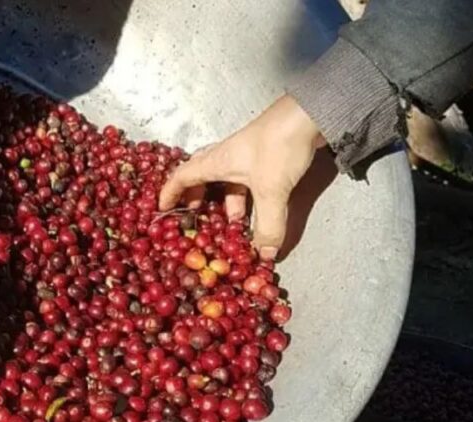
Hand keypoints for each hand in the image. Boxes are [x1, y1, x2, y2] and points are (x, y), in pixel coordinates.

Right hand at [159, 95, 325, 259]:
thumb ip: (268, 225)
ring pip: (227, 181)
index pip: (181, 177)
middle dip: (197, 197)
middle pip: (201, 177)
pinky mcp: (265, 156)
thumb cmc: (279, 146)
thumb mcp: (271, 191)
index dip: (170, 193)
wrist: (309, 115)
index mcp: (215, 162)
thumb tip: (264, 253)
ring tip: (233, 222)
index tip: (163, 209)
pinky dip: (248, 197)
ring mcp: (245, 156)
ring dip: (227, 201)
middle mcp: (225, 157)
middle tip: (196, 215)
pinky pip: (247, 180)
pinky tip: (259, 210)